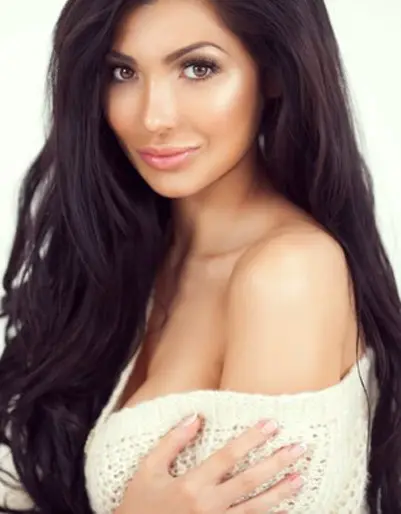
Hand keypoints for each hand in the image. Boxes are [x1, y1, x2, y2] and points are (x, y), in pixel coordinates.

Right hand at [114, 414, 304, 513]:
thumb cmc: (138, 505)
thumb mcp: (147, 469)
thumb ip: (171, 442)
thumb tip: (195, 417)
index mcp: (190, 484)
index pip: (228, 456)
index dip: (251, 438)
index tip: (271, 424)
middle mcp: (207, 505)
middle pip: (248, 480)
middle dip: (276, 463)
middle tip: (300, 448)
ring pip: (254, 507)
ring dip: (280, 492)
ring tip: (300, 478)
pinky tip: (285, 509)